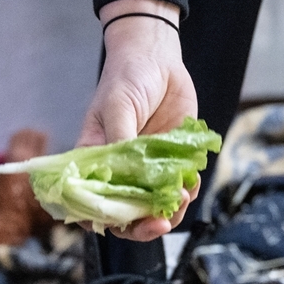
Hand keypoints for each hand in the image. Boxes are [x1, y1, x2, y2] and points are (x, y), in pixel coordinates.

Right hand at [76, 0, 198, 241]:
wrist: (157, 56)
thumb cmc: (125, 78)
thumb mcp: (116, 107)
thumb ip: (120, 142)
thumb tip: (124, 178)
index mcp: (95, 164)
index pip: (92, 204)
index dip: (103, 221)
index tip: (122, 225)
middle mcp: (119, 172)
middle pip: (126, 215)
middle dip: (143, 226)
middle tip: (160, 224)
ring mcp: (146, 169)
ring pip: (154, 206)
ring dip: (169, 212)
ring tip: (182, 199)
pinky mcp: (171, 161)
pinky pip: (178, 187)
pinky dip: (186, 192)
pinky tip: (191, 184)